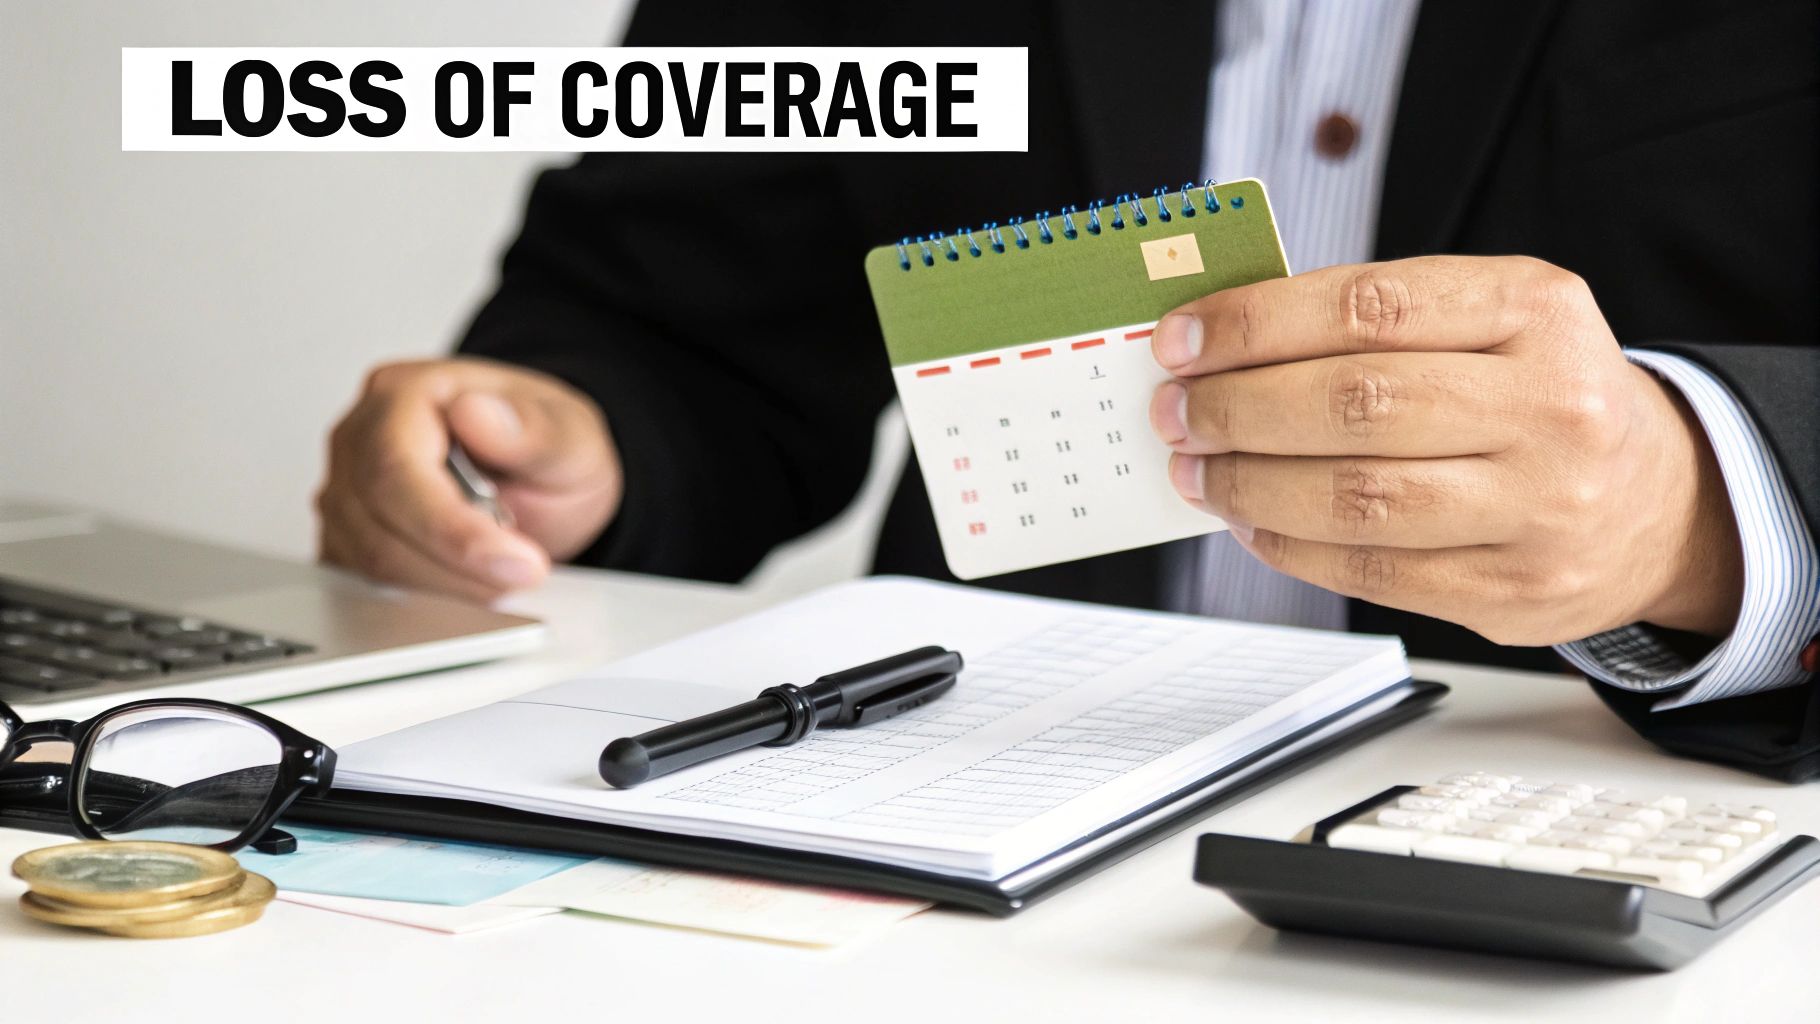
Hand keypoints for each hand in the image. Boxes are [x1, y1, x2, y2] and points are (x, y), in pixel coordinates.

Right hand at [317, 357, 621, 600]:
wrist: (542, 477)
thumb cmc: (546, 447)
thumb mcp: (570, 437)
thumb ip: (531, 430)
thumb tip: (475, 412)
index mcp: (404, 394)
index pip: (396, 469)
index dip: (450, 527)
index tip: (514, 561)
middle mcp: (362, 437)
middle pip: (377, 523)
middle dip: (457, 563)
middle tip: (523, 573)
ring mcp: (348, 489)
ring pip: (372, 560)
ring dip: (449, 583)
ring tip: (505, 570)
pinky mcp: (350, 536)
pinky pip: (370, 581)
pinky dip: (429, 593)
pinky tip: (473, 580)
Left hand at [1148, 255, 1743, 645]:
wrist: (1655, 503)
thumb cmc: (1535, 396)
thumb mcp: (1487, 322)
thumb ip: (1370, 323)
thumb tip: (1218, 344)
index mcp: (1536, 308)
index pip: (1367, 307)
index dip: (1254, 325)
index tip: (1179, 342)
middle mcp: (1550, 405)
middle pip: (1354, 404)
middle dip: (1236, 409)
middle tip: (1176, 413)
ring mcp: (1540, 506)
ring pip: (1356, 498)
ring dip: (1250, 484)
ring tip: (1198, 470)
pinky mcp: (1514, 590)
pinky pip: (1371, 572)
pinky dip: (1288, 546)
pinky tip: (1250, 522)